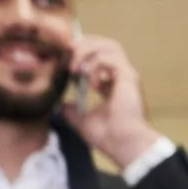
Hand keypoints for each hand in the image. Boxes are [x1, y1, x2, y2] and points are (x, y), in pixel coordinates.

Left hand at [67, 33, 159, 169]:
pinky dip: (95, 66)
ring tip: (74, 67)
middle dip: (85, 44)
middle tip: (68, 54)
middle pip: (106, 44)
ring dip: (87, 52)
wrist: (122, 144)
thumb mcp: (82, 120)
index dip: (82, 54)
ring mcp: (127, 75)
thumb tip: (59, 105)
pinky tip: (90, 82)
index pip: (100, 57)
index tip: (66, 64)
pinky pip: (110, 58)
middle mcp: (122, 76)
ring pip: (109, 46)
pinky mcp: (128, 76)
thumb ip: (72, 110)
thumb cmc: (109, 136)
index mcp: (113, 84)